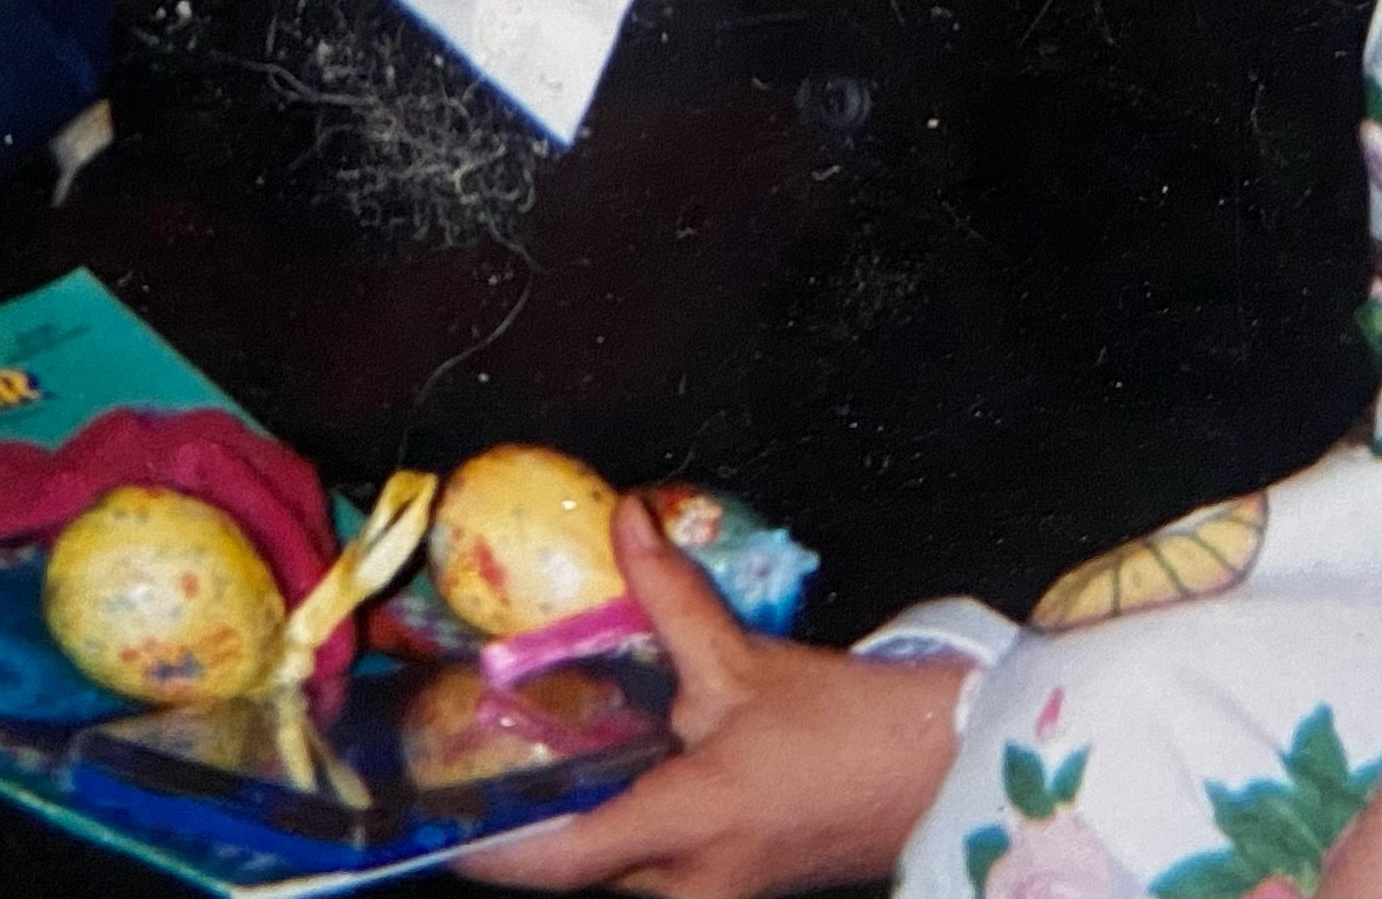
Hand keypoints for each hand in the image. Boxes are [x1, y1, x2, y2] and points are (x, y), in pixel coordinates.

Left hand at [456, 500, 961, 897]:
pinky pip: (655, 870)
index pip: (561, 861)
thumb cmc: (854, 730)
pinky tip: (604, 778)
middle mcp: (695, 880)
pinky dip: (619, 831)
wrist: (948, 777)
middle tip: (470, 771)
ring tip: (525, 767)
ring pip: (619, 875)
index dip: (491, 851)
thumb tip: (625, 520)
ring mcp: (719, 893)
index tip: (434, 826)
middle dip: (525, 831)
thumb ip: (671, 597)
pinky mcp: (737, 885)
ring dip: (576, 831)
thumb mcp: (749, 664)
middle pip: (580, 875)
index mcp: (691, 826)